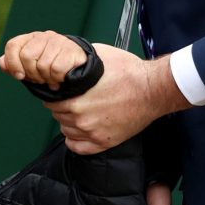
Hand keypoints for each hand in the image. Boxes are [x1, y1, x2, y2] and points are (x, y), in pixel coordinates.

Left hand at [0, 31, 89, 93]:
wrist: (79, 67)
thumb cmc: (51, 68)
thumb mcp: (30, 68)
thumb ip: (14, 65)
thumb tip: (2, 62)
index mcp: (31, 39)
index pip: (12, 46)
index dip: (12, 63)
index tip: (19, 76)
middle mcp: (44, 37)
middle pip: (26, 56)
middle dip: (32, 74)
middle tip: (40, 79)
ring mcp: (58, 41)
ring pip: (42, 65)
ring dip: (46, 78)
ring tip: (52, 78)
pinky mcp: (70, 50)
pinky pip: (56, 69)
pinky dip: (57, 79)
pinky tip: (61, 78)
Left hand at [53, 42, 179, 153]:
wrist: (153, 90)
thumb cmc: (130, 72)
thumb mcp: (99, 57)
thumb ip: (79, 62)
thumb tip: (67, 61)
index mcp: (77, 101)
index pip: (52, 103)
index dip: (54, 96)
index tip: (60, 93)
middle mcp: (82, 120)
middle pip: (59, 117)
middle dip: (62, 108)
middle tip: (71, 100)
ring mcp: (94, 133)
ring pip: (67, 131)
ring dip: (69, 122)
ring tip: (78, 114)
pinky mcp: (106, 142)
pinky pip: (79, 148)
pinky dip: (75, 140)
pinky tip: (79, 132)